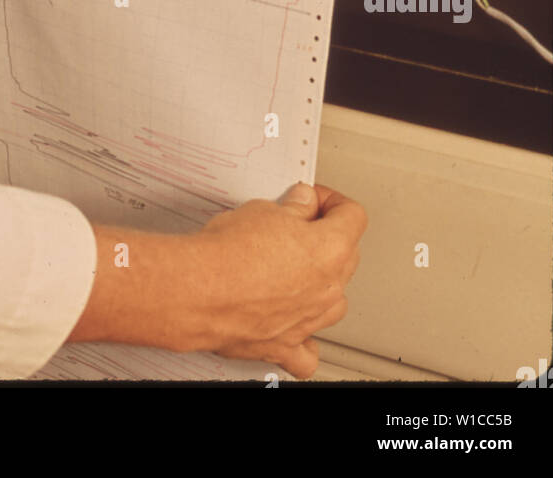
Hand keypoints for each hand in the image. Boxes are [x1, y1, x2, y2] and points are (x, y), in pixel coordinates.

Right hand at [193, 183, 365, 377]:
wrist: (200, 291)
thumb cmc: (229, 252)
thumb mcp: (262, 210)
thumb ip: (293, 209)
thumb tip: (302, 204)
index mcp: (330, 249)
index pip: (352, 216)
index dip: (331, 201)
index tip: (312, 198)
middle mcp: (327, 288)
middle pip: (346, 256)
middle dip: (325, 237)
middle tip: (296, 224)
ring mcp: (309, 320)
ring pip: (334, 301)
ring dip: (322, 284)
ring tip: (296, 270)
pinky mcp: (285, 345)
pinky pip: (307, 352)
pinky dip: (304, 340)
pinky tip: (296, 325)